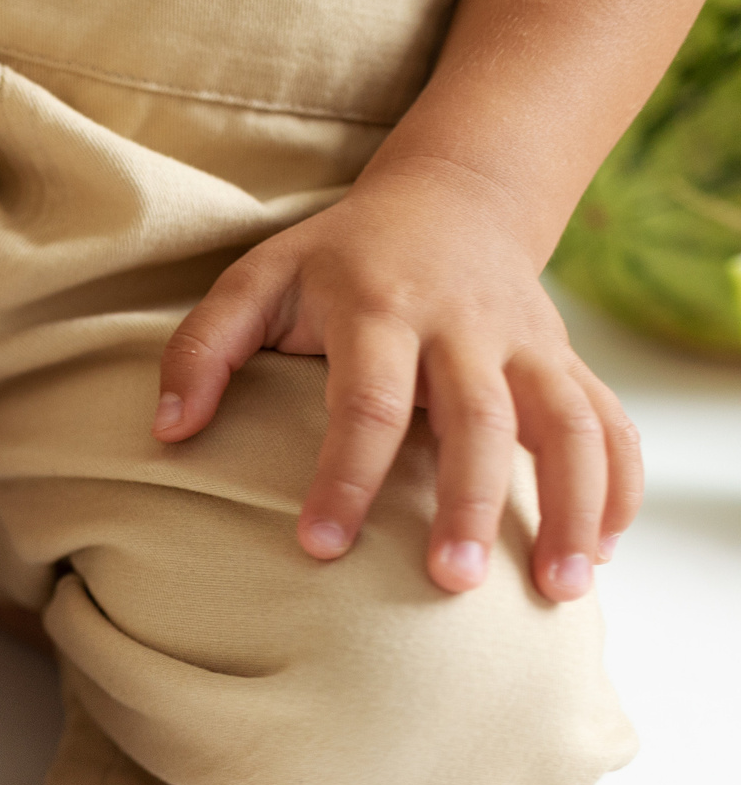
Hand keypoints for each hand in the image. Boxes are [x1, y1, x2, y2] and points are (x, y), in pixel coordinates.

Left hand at [152, 156, 641, 601]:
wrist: (454, 195)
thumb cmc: (338, 256)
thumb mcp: (258, 278)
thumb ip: (201, 348)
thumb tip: (166, 432)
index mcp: (383, 309)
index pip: (368, 402)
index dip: (345, 476)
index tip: (319, 547)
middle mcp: (466, 326)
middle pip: (480, 421)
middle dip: (469, 504)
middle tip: (449, 584)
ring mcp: (528, 344)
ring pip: (570, 424)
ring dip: (572, 505)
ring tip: (561, 589)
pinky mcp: (566, 360)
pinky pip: (610, 422)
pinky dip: (618, 484)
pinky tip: (604, 549)